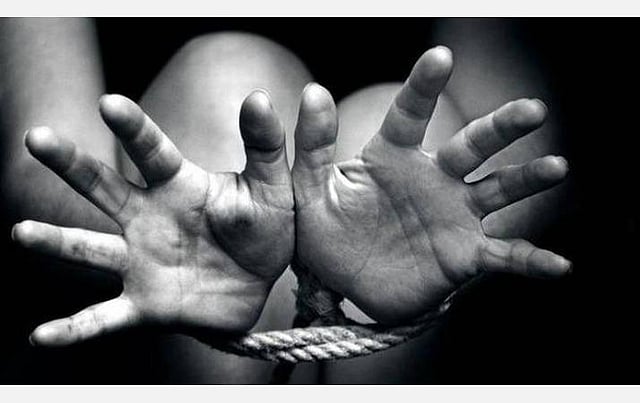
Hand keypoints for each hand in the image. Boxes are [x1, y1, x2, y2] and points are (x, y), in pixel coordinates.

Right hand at [12, 91, 293, 345]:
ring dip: (55, 241)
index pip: (152, 151)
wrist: (261, 284)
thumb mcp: (272, 188)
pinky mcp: (143, 304)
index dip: (132, 128)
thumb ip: (265, 146)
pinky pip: (102, 318)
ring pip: (89, 250)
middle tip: (36, 137)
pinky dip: (74, 328)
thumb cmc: (264, 229)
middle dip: (71, 164)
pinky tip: (40, 337)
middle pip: (103, 187)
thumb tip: (258, 96)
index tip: (109, 103)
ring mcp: (140, 261)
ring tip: (21, 232)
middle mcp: (148, 218)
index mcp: (179, 186)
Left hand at [292, 47, 570, 323]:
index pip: (410, 113)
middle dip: (502, 127)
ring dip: (527, 179)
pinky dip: (531, 261)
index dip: (425, 86)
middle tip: (533, 110)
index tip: (441, 57)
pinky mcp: (464, 253)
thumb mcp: (310, 190)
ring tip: (556, 167)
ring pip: (497, 189)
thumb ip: (312, 146)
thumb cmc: (327, 230)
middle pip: (472, 145)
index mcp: (393, 156)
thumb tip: (315, 91)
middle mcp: (432, 178)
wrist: (344, 280)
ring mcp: (453, 213)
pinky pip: (503, 255)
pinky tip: (559, 266)